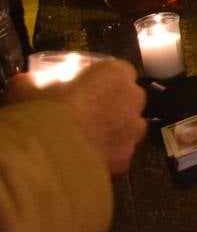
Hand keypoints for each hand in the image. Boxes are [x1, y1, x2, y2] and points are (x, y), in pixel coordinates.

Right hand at [5, 59, 146, 174]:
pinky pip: (118, 154)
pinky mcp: (127, 158)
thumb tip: (27, 83)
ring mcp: (133, 130)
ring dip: (111, 132)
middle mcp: (133, 98)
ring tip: (83, 140)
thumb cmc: (44, 111)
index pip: (115, 72)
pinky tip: (84, 160)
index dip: (98, 82)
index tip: (81, 90)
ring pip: (126, 128)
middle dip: (110, 106)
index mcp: (116, 73)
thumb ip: (32, 84)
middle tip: (83, 116)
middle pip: (126, 99)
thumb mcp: (27, 90)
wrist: (48, 154)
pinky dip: (105, 156)